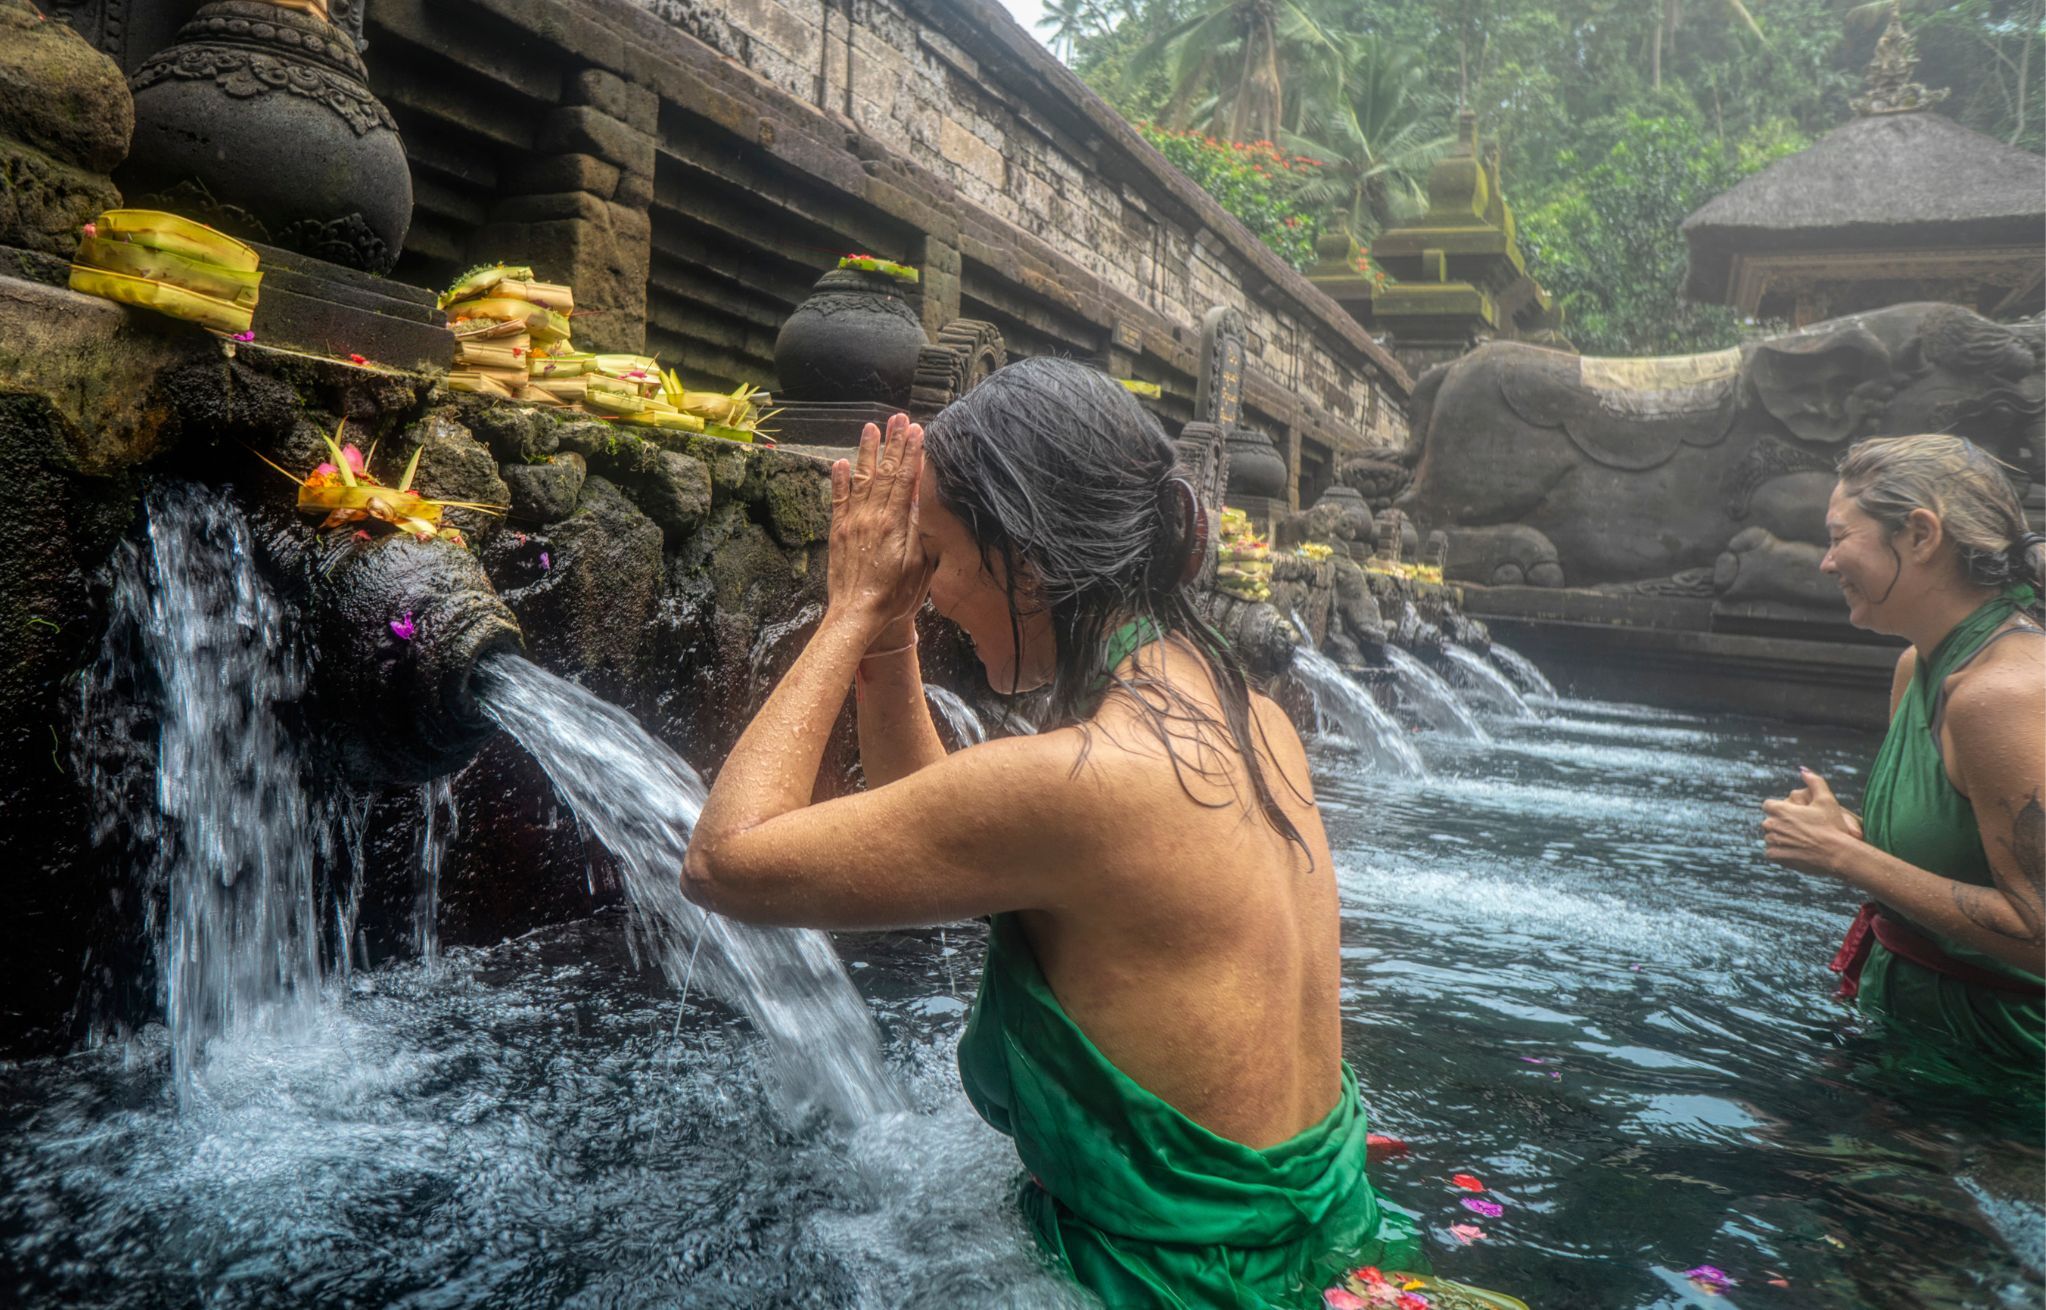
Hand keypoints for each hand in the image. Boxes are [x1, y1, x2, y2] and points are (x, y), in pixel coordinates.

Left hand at [828, 413, 933, 639]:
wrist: (857, 615)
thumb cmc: (894, 596)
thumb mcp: (919, 565)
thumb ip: (919, 529)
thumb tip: (921, 497)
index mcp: (894, 523)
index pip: (906, 479)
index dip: (913, 452)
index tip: (918, 430)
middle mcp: (871, 516)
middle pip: (886, 472)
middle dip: (894, 443)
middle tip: (900, 418)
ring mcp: (852, 522)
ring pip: (862, 478)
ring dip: (868, 452)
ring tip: (872, 427)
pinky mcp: (838, 532)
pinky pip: (839, 499)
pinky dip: (840, 479)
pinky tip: (841, 462)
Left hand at [1762, 768, 1859, 876]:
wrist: (1837, 853)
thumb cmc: (1832, 825)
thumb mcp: (1826, 799)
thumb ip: (1814, 781)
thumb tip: (1803, 770)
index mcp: (1778, 809)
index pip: (1769, 805)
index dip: (1781, 809)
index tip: (1793, 815)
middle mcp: (1770, 824)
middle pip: (1770, 822)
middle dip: (1781, 824)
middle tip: (1799, 829)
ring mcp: (1771, 841)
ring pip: (1771, 837)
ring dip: (1780, 838)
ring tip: (1799, 840)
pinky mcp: (1775, 856)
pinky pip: (1772, 852)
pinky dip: (1781, 852)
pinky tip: (1795, 850)